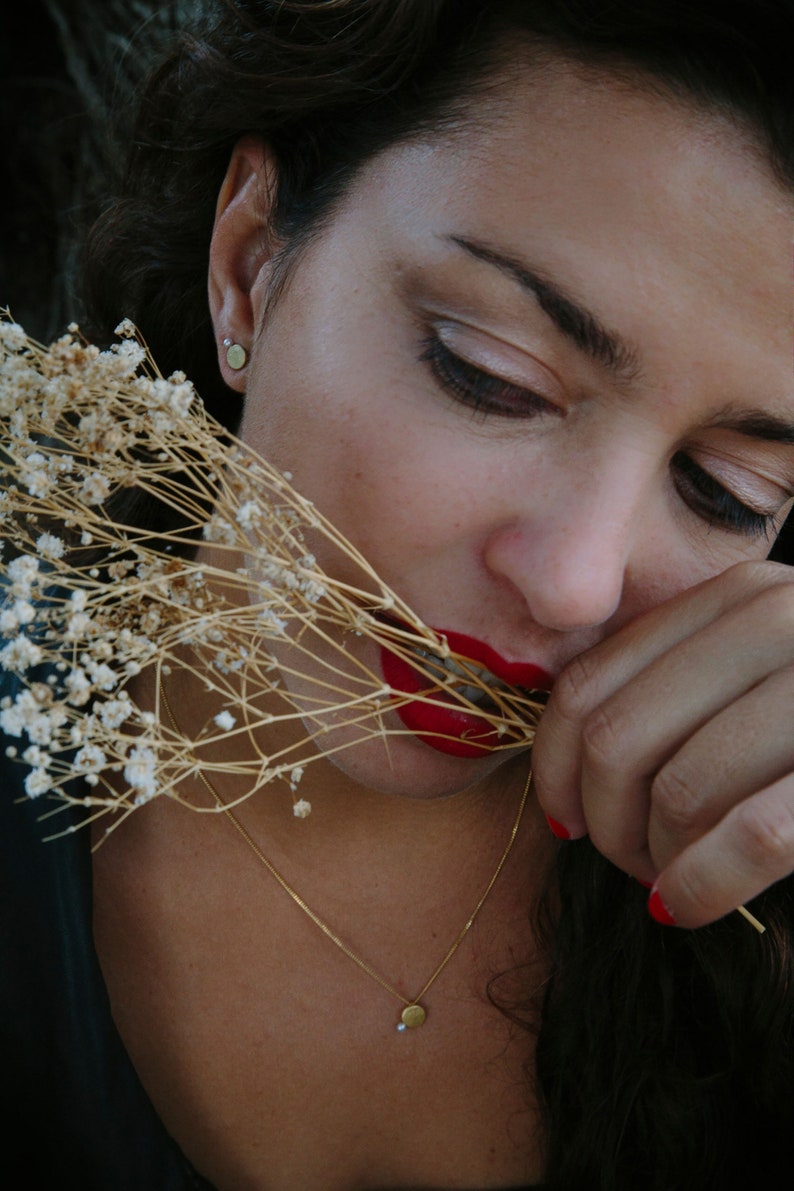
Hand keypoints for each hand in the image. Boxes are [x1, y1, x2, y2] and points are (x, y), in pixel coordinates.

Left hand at [532, 560, 793, 927]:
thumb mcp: (752, 678)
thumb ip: (676, 687)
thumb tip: (564, 763)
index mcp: (739, 597)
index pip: (590, 682)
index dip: (554, 763)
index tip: (563, 817)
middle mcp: (779, 620)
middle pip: (617, 736)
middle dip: (602, 819)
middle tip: (623, 861)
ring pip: (677, 788)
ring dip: (652, 858)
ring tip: (665, 880)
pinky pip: (748, 838)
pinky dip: (700, 886)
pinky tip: (687, 909)